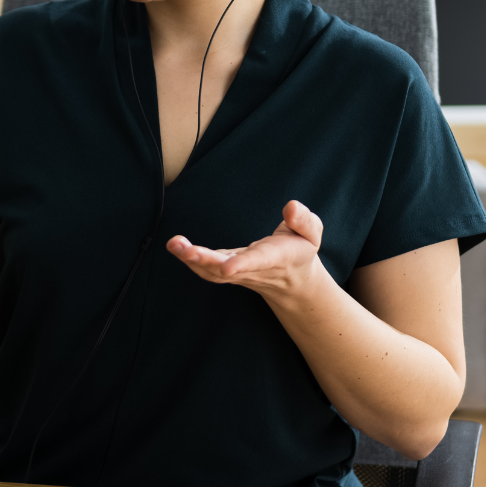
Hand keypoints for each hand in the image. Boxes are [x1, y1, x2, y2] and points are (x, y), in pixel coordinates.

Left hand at [166, 200, 326, 302]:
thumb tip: (291, 206)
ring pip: (212, 272)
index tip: (227, 266)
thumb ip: (303, 220)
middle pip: (226, 270)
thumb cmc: (300, 249)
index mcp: (276, 258)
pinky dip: (191, 259)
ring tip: (174, 244)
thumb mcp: (312, 233)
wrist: (292, 280)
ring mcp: (238, 272)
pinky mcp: (227, 269)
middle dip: (205, 261)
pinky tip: (177, 246)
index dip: (242, 264)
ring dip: (191, 260)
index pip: (259, 262)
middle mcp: (253, 268)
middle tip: (185, 250)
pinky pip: (207, 269)